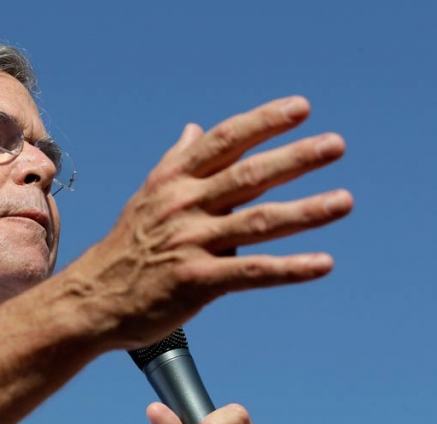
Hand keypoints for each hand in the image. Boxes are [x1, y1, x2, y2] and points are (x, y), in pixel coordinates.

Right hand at [66, 96, 350, 350]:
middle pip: (248, 175)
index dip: (264, 122)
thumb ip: (177, 163)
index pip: (225, 141)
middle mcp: (183, 206)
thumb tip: (195, 130)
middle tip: (336, 145)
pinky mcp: (195, 282)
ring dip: (306, 212)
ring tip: (344, 201)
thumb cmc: (124, 250)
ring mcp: (189, 243)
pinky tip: (323, 264)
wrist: (91, 301)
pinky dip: (290, 269)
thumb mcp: (147, 198)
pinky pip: (251, 272)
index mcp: (173, 181)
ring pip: (258, 222)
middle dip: (296, 158)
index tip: (301, 109)